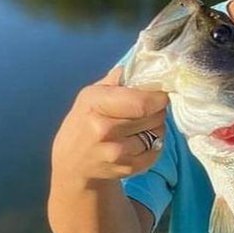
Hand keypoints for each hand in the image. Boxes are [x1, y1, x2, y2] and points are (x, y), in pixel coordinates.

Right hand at [51, 65, 168, 184]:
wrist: (73, 164)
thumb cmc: (85, 122)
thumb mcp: (91, 96)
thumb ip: (116, 80)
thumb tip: (142, 64)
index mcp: (95, 103)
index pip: (142, 102)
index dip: (158, 97)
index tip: (160, 95)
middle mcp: (104, 129)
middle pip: (153, 116)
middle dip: (158, 111)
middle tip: (150, 110)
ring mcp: (116, 152)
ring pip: (157, 134)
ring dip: (156, 129)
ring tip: (142, 127)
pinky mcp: (126, 168)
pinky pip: (156, 152)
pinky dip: (154, 146)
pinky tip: (140, 143)